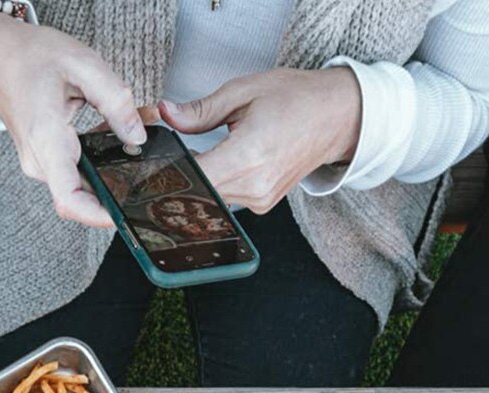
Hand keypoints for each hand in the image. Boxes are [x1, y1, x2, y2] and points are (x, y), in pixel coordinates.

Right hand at [0, 14, 145, 226]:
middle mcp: (40, 161)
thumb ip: (115, 99)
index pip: (70, 200)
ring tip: (126, 140)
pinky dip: (96, 161)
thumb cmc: (28, 55)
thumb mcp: (80, 63)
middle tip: (143, 163)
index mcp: (46, 138)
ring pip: (82, 186)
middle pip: (83, 197)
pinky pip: (76, 174)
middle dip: (116, 185)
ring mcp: (41, 164)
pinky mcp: (46, 161)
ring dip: (108, 171)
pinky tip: (109, 138)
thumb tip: (138, 136)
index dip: (99, 216)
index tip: (125, 214)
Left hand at [159, 66, 362, 212]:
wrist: (333, 118)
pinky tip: (219, 164)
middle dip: (181, 173)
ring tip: (200, 154)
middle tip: (173, 153)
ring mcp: (260, 199)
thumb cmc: (296, 100)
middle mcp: (255, 186)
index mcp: (249, 155)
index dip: (170, 171)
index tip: (155, 162)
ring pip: (211, 197)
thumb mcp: (242, 92)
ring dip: (200, 179)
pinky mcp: (262, 204)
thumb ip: (200, 110)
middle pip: (200, 191)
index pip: (194, 177)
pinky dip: (216, 183)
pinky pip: (227, 198)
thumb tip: (166, 114)